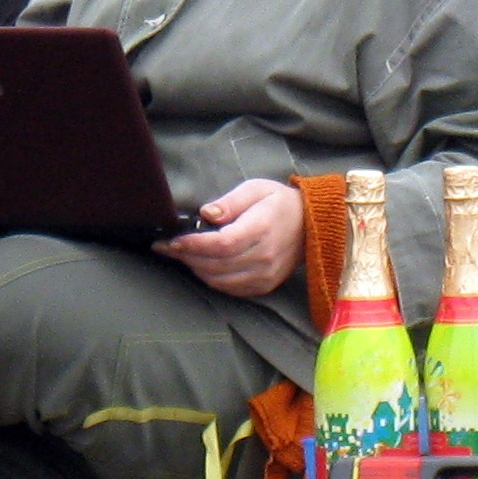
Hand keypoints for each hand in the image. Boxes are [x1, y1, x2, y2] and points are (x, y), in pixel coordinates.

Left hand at [153, 178, 304, 296]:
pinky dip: (210, 279)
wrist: (311, 225)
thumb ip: (230, 202)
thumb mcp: (255, 189)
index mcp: (262, 228)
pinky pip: (230, 288)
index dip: (193, 245)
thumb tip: (206, 213)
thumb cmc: (278, 202)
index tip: (172, 241)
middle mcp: (264, 256)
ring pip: (219, 279)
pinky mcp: (264, 286)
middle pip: (216, 264)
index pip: (222, 244)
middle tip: (166, 247)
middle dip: (186, 256)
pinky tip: (200, 265)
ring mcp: (265, 275)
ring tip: (179, 255)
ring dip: (195, 268)